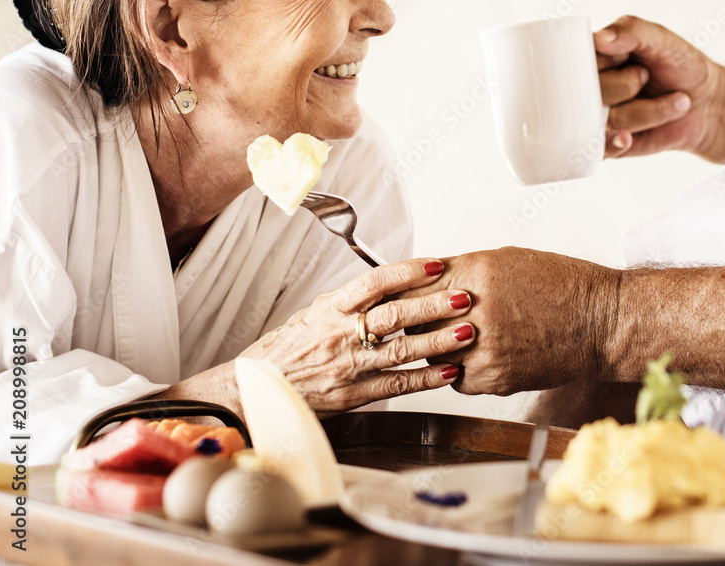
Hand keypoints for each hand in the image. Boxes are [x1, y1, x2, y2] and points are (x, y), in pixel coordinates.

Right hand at [239, 258, 475, 414]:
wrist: (256, 389)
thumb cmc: (287, 349)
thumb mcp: (313, 315)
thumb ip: (349, 302)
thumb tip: (388, 283)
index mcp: (331, 308)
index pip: (374, 282)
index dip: (408, 272)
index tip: (436, 265)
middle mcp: (340, 334)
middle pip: (394, 315)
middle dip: (434, 305)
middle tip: (464, 297)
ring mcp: (349, 365)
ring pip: (401, 351)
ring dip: (438, 341)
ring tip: (467, 332)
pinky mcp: (354, 395)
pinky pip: (397, 385)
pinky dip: (426, 379)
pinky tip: (450, 371)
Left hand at [400, 248, 619, 395]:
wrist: (600, 322)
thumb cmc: (562, 286)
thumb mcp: (506, 260)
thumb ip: (462, 271)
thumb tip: (427, 279)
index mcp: (476, 274)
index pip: (413, 286)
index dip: (404, 294)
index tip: (400, 298)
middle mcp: (476, 310)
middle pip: (416, 321)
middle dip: (413, 321)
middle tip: (414, 322)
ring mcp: (484, 347)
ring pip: (432, 353)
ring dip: (434, 348)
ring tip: (447, 340)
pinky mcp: (495, 377)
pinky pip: (456, 378)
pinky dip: (458, 370)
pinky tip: (472, 358)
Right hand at [596, 15, 724, 159]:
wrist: (706, 104)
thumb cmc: (680, 66)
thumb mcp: (660, 39)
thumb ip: (631, 32)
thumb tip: (599, 39)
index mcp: (594, 58)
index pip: (579, 60)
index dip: (607, 61)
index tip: (628, 58)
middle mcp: (590, 89)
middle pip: (590, 92)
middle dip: (628, 85)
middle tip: (647, 77)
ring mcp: (597, 119)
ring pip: (608, 119)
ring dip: (649, 111)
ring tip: (672, 102)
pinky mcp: (607, 145)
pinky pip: (601, 149)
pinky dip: (616, 143)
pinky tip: (629, 138)